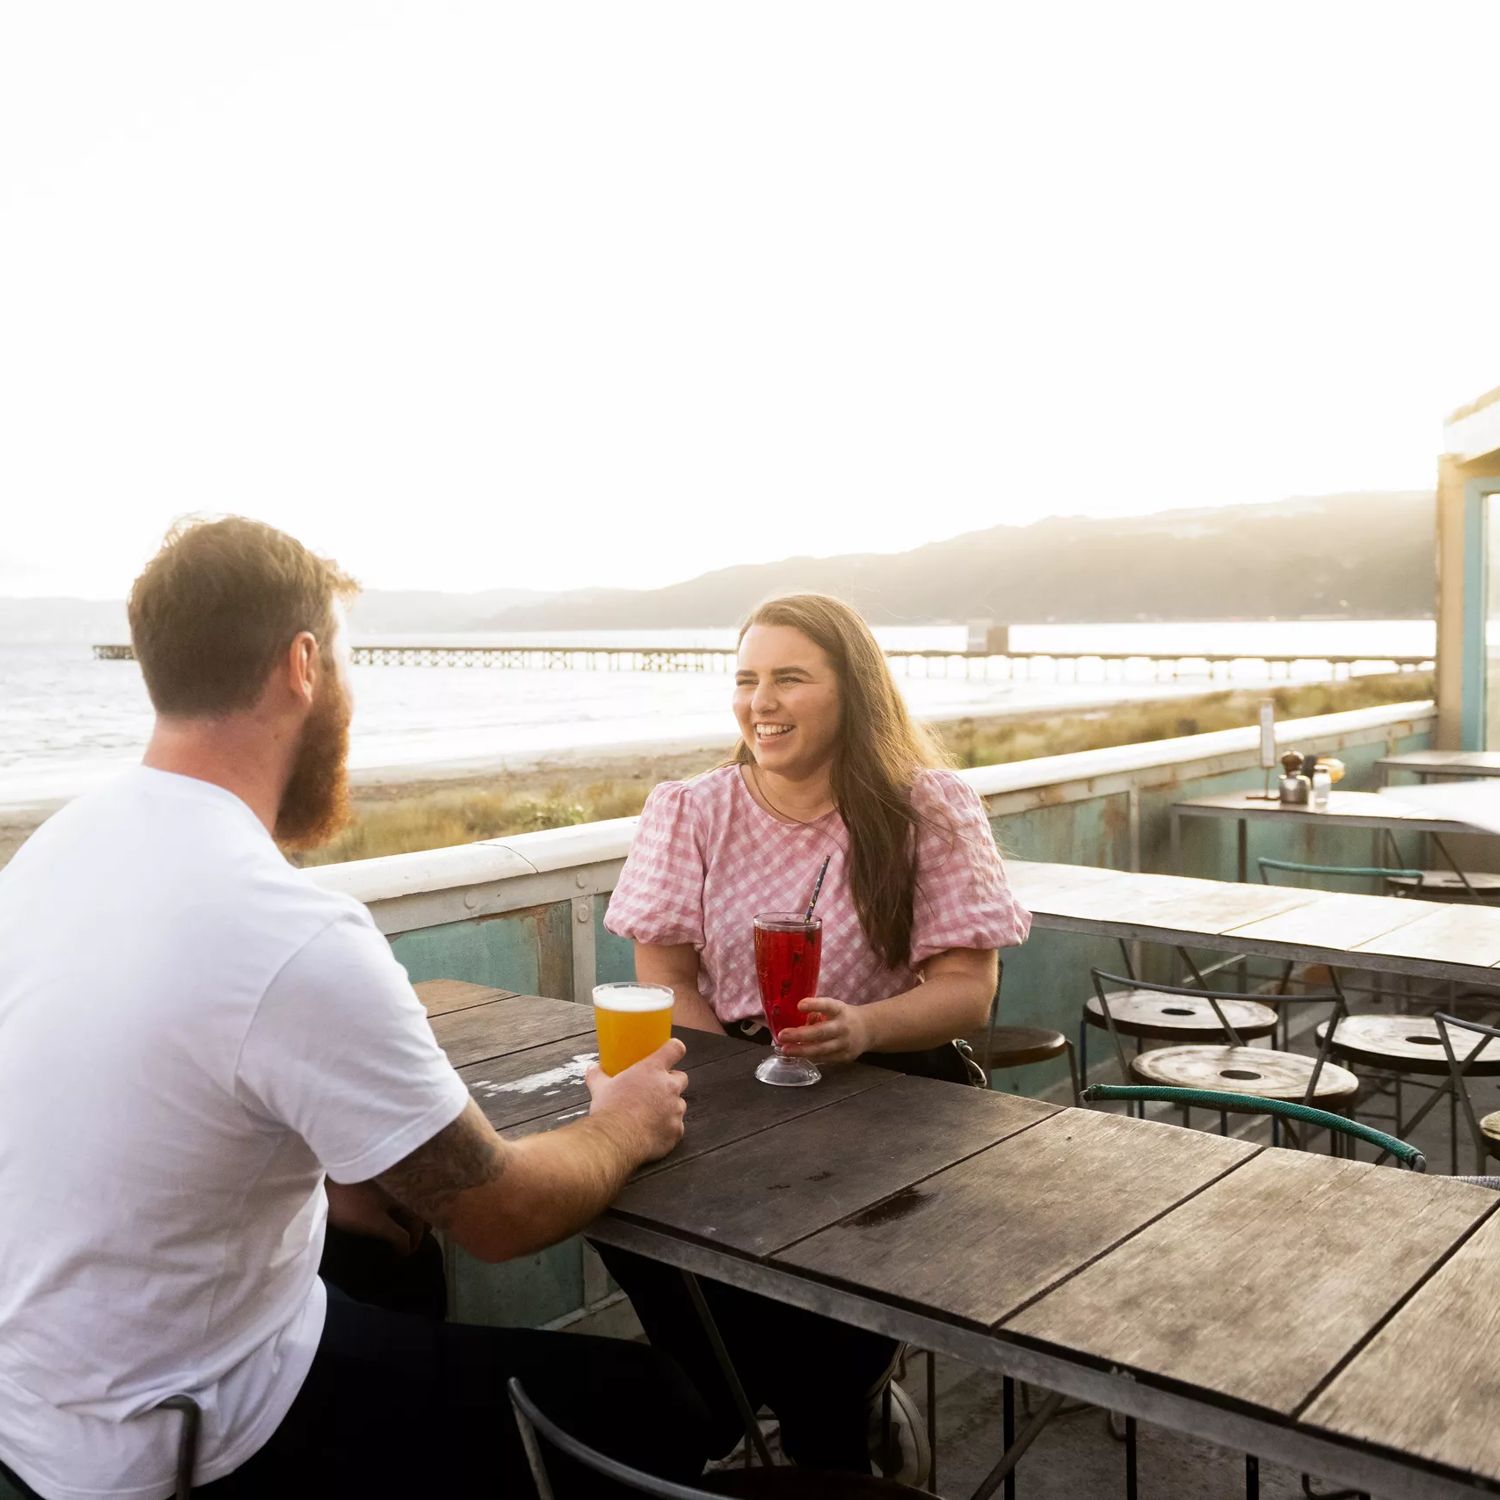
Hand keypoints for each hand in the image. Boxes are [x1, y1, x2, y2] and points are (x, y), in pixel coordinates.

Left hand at [325, 1180, 426, 1254]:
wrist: (327, 1183)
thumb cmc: (354, 1205)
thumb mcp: (378, 1224)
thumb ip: (397, 1236)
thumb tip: (408, 1248)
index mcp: (400, 1202)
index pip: (418, 1223)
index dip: (416, 1241)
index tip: (404, 1257)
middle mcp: (393, 1197)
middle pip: (410, 1215)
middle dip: (411, 1232)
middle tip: (406, 1248)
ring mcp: (378, 1196)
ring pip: (396, 1214)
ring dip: (398, 1228)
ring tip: (391, 1243)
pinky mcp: (363, 1197)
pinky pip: (381, 1212)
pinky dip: (384, 1223)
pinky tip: (373, 1231)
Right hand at [585, 1037, 688, 1164]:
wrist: (615, 1139)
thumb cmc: (609, 1110)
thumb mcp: (600, 1088)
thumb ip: (597, 1075)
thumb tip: (592, 1069)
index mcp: (652, 1070)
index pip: (675, 1049)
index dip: (674, 1049)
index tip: (671, 1052)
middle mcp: (669, 1087)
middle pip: (681, 1078)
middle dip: (671, 1083)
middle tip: (655, 1090)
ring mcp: (675, 1110)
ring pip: (679, 1105)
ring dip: (669, 1108)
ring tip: (650, 1116)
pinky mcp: (676, 1130)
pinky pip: (676, 1127)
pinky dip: (667, 1129)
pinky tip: (652, 1133)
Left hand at [778, 997, 869, 1064]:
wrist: (868, 1030)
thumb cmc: (842, 1016)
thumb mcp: (833, 1008)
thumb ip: (816, 1013)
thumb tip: (793, 1020)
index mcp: (839, 1010)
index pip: (827, 1005)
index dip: (814, 1005)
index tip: (799, 1005)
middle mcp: (843, 1026)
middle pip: (821, 1032)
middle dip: (800, 1035)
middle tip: (782, 1035)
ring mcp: (845, 1043)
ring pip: (821, 1049)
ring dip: (801, 1050)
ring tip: (786, 1050)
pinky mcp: (845, 1056)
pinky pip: (824, 1058)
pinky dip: (810, 1057)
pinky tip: (798, 1056)